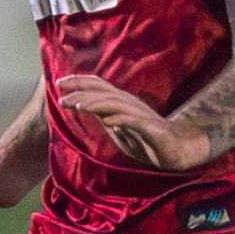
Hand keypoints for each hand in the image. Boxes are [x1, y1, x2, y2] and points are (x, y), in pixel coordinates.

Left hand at [54, 74, 214, 171]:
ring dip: (96, 104)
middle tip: (61, 97)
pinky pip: (135, 122)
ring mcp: (141, 115)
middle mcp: (130, 104)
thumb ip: (102, 116)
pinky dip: (121, 119)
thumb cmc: (144, 138)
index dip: (79, 83)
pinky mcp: (152, 129)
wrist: (176, 150)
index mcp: (121, 103)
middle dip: (81, 93)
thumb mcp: (117, 127)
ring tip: (78, 106)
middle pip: (103, 93)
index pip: (98, 87)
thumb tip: (82, 105)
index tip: (58, 83)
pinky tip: (108, 121)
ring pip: (116, 104)